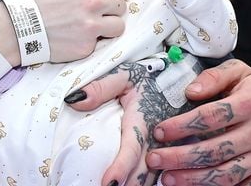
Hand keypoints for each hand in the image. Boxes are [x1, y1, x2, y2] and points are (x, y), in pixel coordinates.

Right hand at [25, 0, 128, 61]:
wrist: (16, 27)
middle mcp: (93, 3)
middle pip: (121, 6)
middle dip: (111, 8)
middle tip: (95, 10)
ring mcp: (91, 27)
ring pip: (118, 26)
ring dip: (108, 26)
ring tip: (92, 25)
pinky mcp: (86, 47)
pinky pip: (101, 43)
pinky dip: (92, 41)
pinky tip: (77, 36)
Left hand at [67, 61, 185, 185]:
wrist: (176, 79)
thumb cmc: (147, 79)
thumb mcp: (124, 76)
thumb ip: (100, 87)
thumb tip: (74, 101)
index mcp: (142, 121)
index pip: (132, 149)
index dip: (120, 168)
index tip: (108, 183)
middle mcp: (155, 139)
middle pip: (142, 172)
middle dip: (127, 185)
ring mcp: (163, 148)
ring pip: (151, 177)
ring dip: (135, 185)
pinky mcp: (166, 153)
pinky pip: (157, 174)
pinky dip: (143, 182)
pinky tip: (129, 184)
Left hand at [145, 59, 250, 185]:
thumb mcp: (240, 71)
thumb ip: (214, 76)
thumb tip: (190, 92)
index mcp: (250, 104)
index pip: (211, 117)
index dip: (182, 126)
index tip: (159, 132)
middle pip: (215, 150)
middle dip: (180, 157)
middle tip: (154, 159)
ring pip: (227, 174)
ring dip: (194, 179)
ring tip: (167, 179)